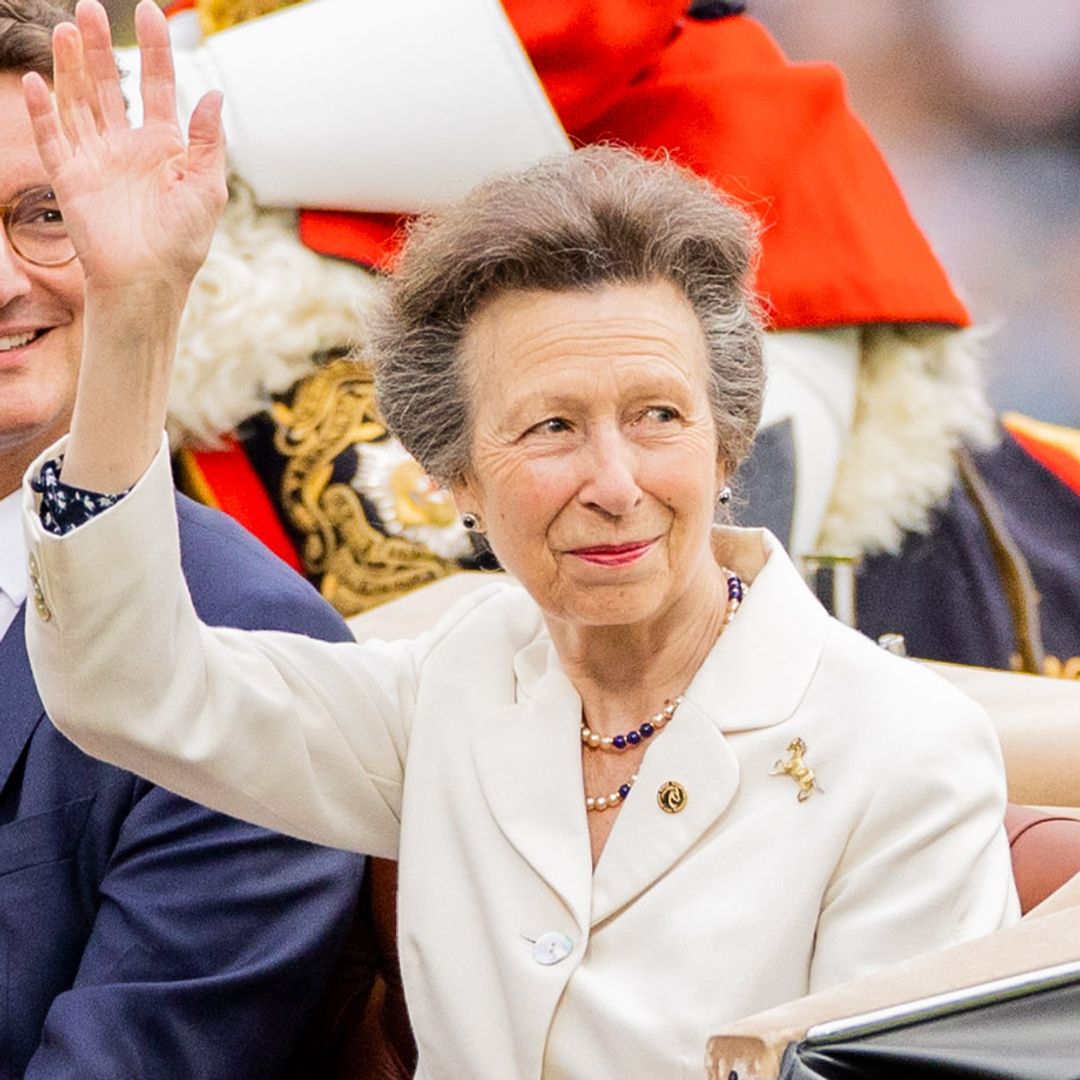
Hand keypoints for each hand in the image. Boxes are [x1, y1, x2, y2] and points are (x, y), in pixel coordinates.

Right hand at [21, 0, 225, 295]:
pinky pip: (53, 138)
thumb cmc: (183, 242)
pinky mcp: (71, 178)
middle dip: (99, 47)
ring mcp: (97, 159)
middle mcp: (128, 147)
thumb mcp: (206, 187)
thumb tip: (213, 93)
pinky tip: (39, 82)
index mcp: (165, 147)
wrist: (149, 282)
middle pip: (109, 85)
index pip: (157, 86)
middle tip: (89, 9)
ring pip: (79, 101)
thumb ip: (206, 140)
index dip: (153, 50)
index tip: (149, 12)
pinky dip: (44, 111)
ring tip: (64, 29)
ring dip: (71, 67)